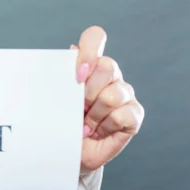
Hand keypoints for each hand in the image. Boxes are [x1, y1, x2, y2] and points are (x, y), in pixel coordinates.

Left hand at [71, 26, 144, 172]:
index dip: (89, 51)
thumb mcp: (56, 98)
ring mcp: (124, 94)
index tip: (77, 75)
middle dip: (87, 91)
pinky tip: (99, 132)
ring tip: (86, 124)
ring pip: (113, 94)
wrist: (68, 152)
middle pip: (107, 65)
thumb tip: (71, 50)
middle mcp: (110, 76)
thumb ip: (63, 75)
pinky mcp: (134, 114)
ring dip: (94, 115)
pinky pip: (122, 115)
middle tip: (78, 108)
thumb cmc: (60, 123)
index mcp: (90, 65)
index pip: (95, 37)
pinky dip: (105, 127)